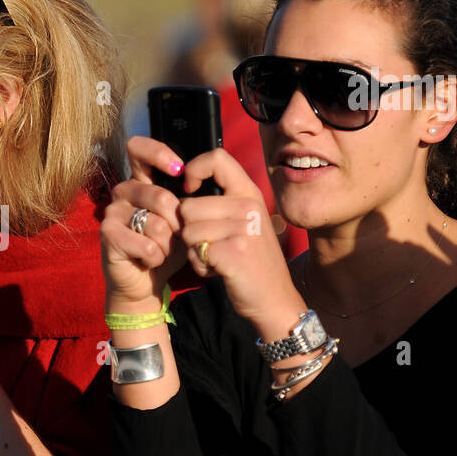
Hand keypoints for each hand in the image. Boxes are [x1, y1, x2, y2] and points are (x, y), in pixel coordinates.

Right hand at [101, 136, 188, 310]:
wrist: (145, 281)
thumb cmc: (166, 247)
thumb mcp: (183, 221)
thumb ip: (189, 200)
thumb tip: (199, 188)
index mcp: (141, 180)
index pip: (139, 148)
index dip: (159, 154)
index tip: (180, 171)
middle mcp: (123, 191)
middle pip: (161, 196)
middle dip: (178, 224)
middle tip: (176, 237)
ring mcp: (112, 211)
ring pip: (157, 225)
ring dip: (168, 246)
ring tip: (161, 251)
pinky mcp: (108, 233)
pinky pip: (147, 245)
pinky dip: (156, 258)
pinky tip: (149, 260)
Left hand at [176, 147, 304, 338]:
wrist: (274, 298)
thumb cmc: (250, 259)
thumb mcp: (244, 221)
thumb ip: (221, 201)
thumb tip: (182, 188)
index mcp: (249, 192)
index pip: (216, 158)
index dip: (193, 169)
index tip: (189, 189)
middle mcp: (248, 206)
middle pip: (187, 206)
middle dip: (188, 230)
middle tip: (212, 244)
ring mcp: (244, 229)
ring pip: (186, 231)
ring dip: (194, 251)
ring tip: (217, 257)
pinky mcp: (235, 253)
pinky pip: (195, 254)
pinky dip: (200, 267)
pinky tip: (219, 271)